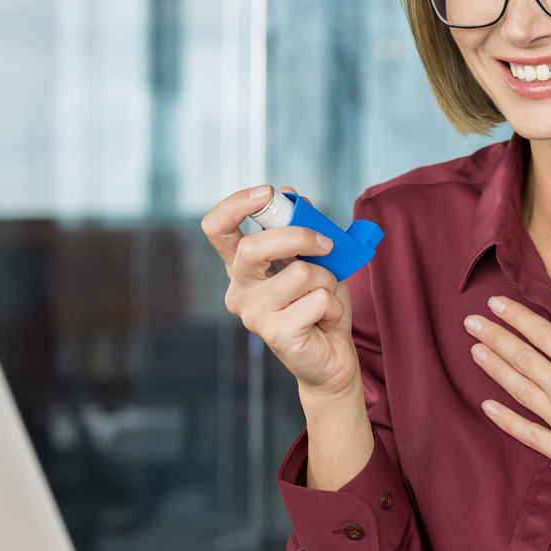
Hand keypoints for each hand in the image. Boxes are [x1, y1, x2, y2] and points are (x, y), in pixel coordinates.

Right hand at [201, 185, 370, 488]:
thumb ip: (301, 228)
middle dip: (297, 236)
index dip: (236, 205)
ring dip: (326, 279)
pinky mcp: (275, 335)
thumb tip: (292, 196)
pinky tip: (324, 320)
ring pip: (299, 273)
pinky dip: (332, 305)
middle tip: (326, 243)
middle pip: (253, 248)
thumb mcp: (315, 258)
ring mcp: (254, 315)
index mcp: (243, 266)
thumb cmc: (320, 305)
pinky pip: (316, 300)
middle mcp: (240, 290)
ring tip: (324, 297)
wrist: (332, 357)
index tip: (266, 193)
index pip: (217, 229)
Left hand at [467, 281, 550, 550]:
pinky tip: (487, 407)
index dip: (518, 318)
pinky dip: (506, 420)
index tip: (496, 304)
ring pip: (521, 391)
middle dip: (496, 337)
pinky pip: (528, 434)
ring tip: (474, 352)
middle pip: (524, 359)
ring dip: (496, 370)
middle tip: (469, 322)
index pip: (545, 335)